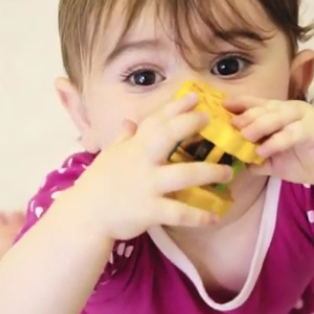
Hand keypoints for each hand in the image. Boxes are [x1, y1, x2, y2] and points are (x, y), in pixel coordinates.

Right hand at [69, 93, 233, 240]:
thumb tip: (129, 121)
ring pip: (183, 175)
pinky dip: (198, 215)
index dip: (175, 107)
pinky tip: (215, 217)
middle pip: (167, 136)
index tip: (194, 96)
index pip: (155, 121)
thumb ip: (123, 138)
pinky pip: (178, 212)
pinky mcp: (149, 210)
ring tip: (228, 172)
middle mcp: (142, 161)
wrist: (85, 216)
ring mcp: (146, 185)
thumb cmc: (98, 185)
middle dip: (188, 124)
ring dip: (209, 172)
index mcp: (134, 147)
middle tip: (209, 120)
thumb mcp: (109, 156)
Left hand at [225, 96, 313, 186]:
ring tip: (244, 135)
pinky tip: (264, 150)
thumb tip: (234, 161)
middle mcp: (291, 110)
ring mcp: (305, 117)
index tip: (221, 108)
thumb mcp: (275, 160)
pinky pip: (293, 133)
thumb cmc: (304, 161)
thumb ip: (257, 157)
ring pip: (278, 116)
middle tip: (229, 125)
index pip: (257, 104)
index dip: (239, 104)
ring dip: (259, 125)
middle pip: (264, 108)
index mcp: (280, 113)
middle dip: (246, 116)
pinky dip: (277, 141)